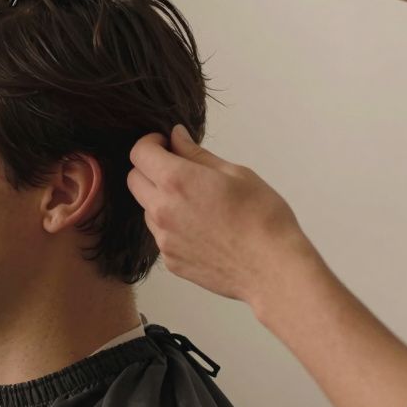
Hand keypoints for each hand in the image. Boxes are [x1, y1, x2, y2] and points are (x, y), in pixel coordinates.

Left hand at [127, 125, 315, 305]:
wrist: (273, 269)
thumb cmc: (263, 218)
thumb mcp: (235, 173)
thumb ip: (197, 154)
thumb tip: (176, 137)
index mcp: (176, 181)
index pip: (139, 152)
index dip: (150, 143)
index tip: (166, 144)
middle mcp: (162, 210)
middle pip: (133, 179)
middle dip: (149, 168)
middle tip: (178, 169)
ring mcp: (163, 239)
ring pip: (146, 208)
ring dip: (160, 199)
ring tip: (196, 203)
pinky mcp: (170, 260)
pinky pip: (160, 235)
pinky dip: (171, 226)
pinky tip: (201, 228)